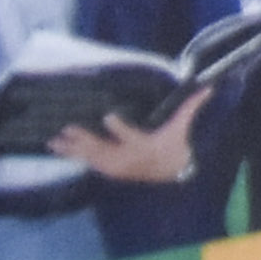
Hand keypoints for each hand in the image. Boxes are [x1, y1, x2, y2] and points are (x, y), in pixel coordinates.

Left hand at [60, 110, 206, 186]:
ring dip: (73, 149)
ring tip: (54, 141)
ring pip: (91, 157)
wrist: (172, 173)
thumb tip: (206, 87)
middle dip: (84, 140)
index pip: (131, 137)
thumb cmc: (175, 145)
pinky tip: (61, 150)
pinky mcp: (110, 170)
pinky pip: (89, 163)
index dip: (119, 128)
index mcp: (144, 145)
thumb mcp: (182, 127)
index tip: (107, 116)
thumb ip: (191, 106)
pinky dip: (75, 156)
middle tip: (67, 128)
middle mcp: (127, 158)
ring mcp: (117, 166)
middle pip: (103, 149)